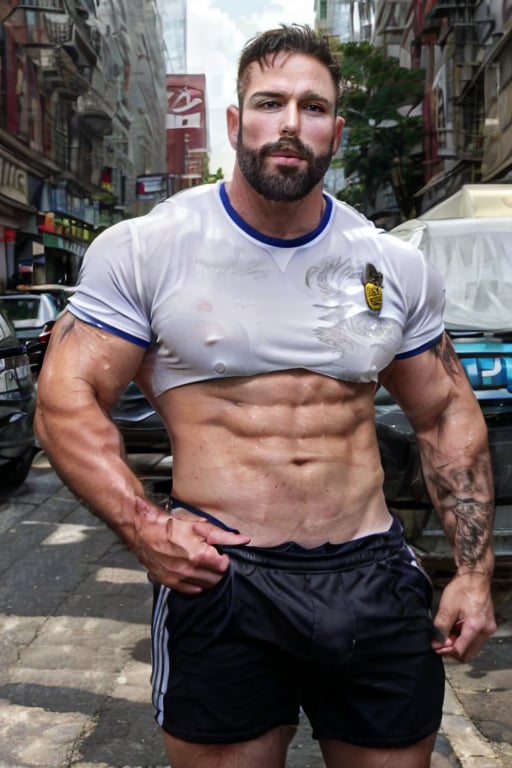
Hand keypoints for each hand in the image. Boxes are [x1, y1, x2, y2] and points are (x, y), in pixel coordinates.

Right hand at [132, 496, 250, 593]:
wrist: (144, 529)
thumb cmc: (171, 525)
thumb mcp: (200, 526)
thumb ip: (224, 536)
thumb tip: (244, 540)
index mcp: (199, 555)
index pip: (224, 567)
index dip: (225, 560)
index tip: (222, 555)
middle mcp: (189, 570)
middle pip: (215, 579)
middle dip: (219, 570)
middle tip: (215, 561)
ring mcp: (178, 578)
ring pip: (204, 587)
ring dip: (209, 578)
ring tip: (205, 567)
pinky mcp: (168, 582)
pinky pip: (189, 591)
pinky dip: (196, 586)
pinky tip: (196, 576)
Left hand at [431, 571, 495, 661]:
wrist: (474, 576)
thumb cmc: (462, 588)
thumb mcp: (447, 608)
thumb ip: (441, 628)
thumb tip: (436, 644)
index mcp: (475, 627)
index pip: (460, 650)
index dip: (446, 651)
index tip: (436, 647)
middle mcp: (485, 631)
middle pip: (468, 653)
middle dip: (453, 650)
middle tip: (441, 642)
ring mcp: (488, 628)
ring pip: (472, 647)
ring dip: (459, 644)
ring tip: (448, 633)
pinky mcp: (488, 625)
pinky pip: (476, 639)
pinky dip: (465, 638)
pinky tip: (456, 629)